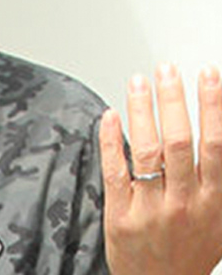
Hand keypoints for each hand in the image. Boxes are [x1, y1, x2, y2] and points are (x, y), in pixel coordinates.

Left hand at [100, 65, 221, 274]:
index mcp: (213, 200)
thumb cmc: (188, 251)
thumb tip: (219, 133)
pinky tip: (111, 115)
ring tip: (139, 82)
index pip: (216, 144)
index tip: (208, 75)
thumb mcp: (220, 219)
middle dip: (174, 99)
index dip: (213, 106)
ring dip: (142, 110)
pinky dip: (112, 139)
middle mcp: (184, 202)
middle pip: (179, 141)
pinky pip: (115, 169)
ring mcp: (151, 208)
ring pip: (147, 150)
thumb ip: (220, 178)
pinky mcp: (120, 214)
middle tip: (167, 70)